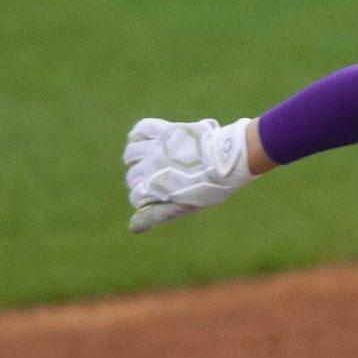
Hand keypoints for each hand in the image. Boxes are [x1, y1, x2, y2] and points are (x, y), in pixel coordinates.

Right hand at [124, 117, 253, 232]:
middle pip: (132, 176)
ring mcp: (156, 147)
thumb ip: (156, 215)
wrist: (226, 161)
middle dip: (139, 181)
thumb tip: (131, 228)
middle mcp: (149, 166)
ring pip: (131, 152)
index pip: (135, 196)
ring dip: (133, 158)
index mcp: (154, 187)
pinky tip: (142, 140)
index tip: (155, 199)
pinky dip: (138, 134)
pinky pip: (142, 129)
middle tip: (156, 181)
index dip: (143, 200)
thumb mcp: (183, 207)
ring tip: (145, 160)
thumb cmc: (209, 188)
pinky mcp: (165, 130)